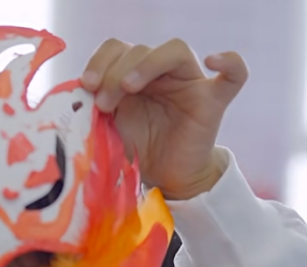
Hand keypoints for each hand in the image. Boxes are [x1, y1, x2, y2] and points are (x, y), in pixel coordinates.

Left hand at [80, 38, 247, 199]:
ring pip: (175, 50)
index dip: (99, 61)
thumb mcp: (108, 126)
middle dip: (114, 72)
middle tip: (103, 103)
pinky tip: (214, 60)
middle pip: (140, 48)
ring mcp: (190, 83)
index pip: (117, 48)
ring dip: (145, 65)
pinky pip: (234, 75)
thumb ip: (94, 108)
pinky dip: (230, 63)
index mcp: (135, 73)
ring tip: (126, 89)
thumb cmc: (137, 149)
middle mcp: (163, 72)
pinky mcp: (212, 102)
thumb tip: (72, 97)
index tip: (85, 86)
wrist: (165, 178)